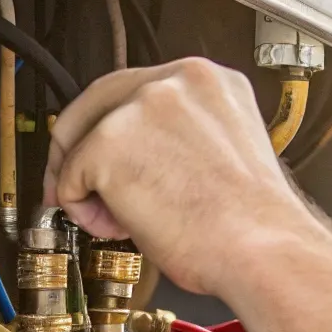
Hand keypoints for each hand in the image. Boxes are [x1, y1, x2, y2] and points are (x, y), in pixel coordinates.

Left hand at [44, 57, 329, 293]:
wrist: (262, 250)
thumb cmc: (252, 225)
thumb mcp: (223, 151)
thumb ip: (180, 137)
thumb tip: (141, 156)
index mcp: (207, 80)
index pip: (136, 89)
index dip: (111, 127)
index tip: (104, 154)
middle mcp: (173, 82)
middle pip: (96, 101)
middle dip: (76, 148)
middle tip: (73, 185)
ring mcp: (140, 108)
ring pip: (80, 141)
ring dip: (90, 187)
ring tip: (125, 221)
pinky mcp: (110, 143)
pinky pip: (69, 178)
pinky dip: (83, 211)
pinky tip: (123, 226)